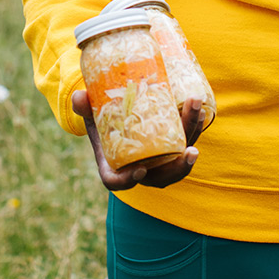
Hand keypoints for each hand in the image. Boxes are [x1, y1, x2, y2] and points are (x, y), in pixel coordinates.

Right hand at [71, 90, 202, 190]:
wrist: (119, 120)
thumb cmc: (102, 122)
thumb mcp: (90, 116)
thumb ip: (84, 108)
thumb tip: (79, 96)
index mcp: (114, 167)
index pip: (118, 182)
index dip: (128, 180)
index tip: (141, 169)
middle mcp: (141, 170)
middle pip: (162, 176)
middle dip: (178, 167)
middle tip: (189, 151)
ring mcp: (159, 161)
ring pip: (180, 159)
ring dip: (192, 137)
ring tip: (197, 113)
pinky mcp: (173, 147)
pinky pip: (187, 142)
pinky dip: (194, 127)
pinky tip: (199, 109)